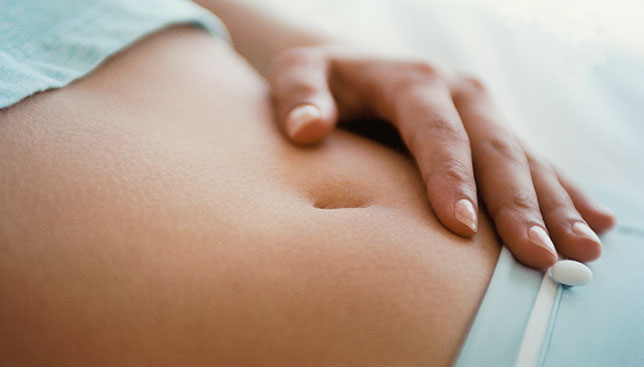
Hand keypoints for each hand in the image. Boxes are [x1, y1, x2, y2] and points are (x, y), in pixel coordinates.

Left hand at [268, 46, 615, 268]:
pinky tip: (594, 222)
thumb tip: (307, 127)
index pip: (436, 133)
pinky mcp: (492, 131)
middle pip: (494, 150)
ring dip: (554, 206)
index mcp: (413, 81)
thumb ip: (299, 96)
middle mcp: (458, 93)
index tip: (460, 227)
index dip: (450, 179)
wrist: (352, 67)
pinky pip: (536, 162)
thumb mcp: (298, 74)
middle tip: (538, 256)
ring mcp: (482, 112)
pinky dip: (565, 192)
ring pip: (525, 160)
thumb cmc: (321, 80)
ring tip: (580, 251)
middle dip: (518, 205)